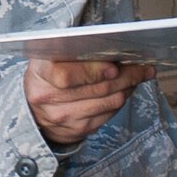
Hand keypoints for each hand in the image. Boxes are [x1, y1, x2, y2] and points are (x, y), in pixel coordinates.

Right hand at [25, 58, 152, 145]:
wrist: (33, 110)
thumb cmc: (48, 74)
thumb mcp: (51, 55)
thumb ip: (75, 49)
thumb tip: (111, 47)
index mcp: (40, 73)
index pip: (67, 75)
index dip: (93, 71)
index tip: (115, 66)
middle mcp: (48, 98)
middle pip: (97, 88)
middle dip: (127, 75)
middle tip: (143, 66)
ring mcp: (63, 117)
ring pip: (108, 102)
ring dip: (128, 87)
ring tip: (138, 75)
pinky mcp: (77, 130)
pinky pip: (108, 114)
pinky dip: (121, 99)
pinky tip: (126, 89)